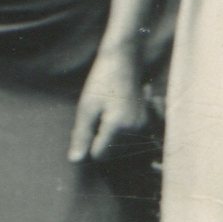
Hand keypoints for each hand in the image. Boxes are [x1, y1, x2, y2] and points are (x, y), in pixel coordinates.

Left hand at [67, 46, 155, 164]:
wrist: (124, 60)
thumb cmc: (102, 82)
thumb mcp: (86, 108)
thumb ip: (81, 135)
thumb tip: (75, 161)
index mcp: (118, 127)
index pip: (98, 155)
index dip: (88, 144)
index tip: (88, 124)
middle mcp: (135, 130)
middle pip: (111, 154)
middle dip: (100, 141)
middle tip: (97, 116)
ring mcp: (144, 127)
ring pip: (120, 148)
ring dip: (110, 137)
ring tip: (106, 114)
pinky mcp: (147, 122)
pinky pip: (129, 139)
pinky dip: (120, 133)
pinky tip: (116, 115)